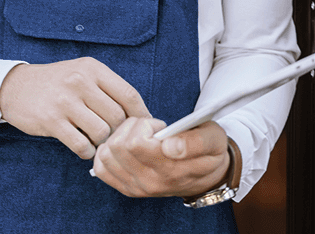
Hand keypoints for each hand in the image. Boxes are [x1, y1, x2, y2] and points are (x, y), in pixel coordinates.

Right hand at [0, 58, 149, 159]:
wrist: (14, 87)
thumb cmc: (56, 83)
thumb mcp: (81, 74)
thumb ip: (108, 90)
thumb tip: (140, 117)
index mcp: (91, 68)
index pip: (129, 95)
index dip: (141, 115)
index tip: (145, 128)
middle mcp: (79, 81)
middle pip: (117, 117)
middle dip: (119, 132)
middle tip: (114, 137)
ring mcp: (64, 101)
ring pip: (101, 132)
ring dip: (102, 142)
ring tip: (95, 140)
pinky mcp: (51, 120)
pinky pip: (81, 145)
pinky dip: (87, 152)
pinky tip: (82, 146)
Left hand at [91, 118, 230, 197]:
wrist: (206, 175)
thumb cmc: (208, 152)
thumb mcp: (214, 140)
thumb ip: (196, 142)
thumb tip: (169, 146)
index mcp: (171, 171)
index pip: (137, 143)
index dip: (145, 125)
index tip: (160, 126)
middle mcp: (151, 183)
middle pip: (118, 146)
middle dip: (131, 128)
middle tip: (149, 129)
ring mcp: (137, 188)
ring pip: (106, 154)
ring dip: (118, 138)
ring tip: (139, 137)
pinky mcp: (126, 188)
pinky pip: (101, 168)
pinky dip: (107, 153)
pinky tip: (124, 148)